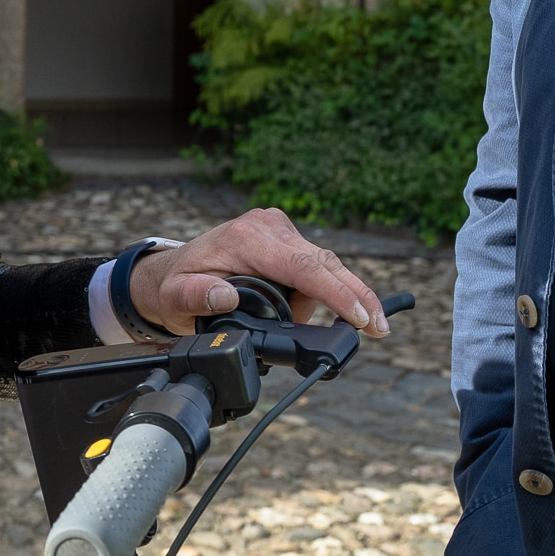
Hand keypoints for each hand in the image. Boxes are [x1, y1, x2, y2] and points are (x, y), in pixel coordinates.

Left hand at [127, 207, 387, 337]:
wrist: (174, 269)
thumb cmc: (177, 285)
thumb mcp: (176, 297)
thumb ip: (196, 297)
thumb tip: (224, 295)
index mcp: (248, 238)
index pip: (304, 266)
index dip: (336, 293)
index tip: (359, 317)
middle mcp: (268, 226)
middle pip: (325, 263)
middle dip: (357, 297)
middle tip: (380, 329)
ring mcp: (278, 229)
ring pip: (324, 265)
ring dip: (340, 297)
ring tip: (347, 327)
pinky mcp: (284, 237)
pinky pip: (314, 264)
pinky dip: (327, 289)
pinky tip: (340, 310)